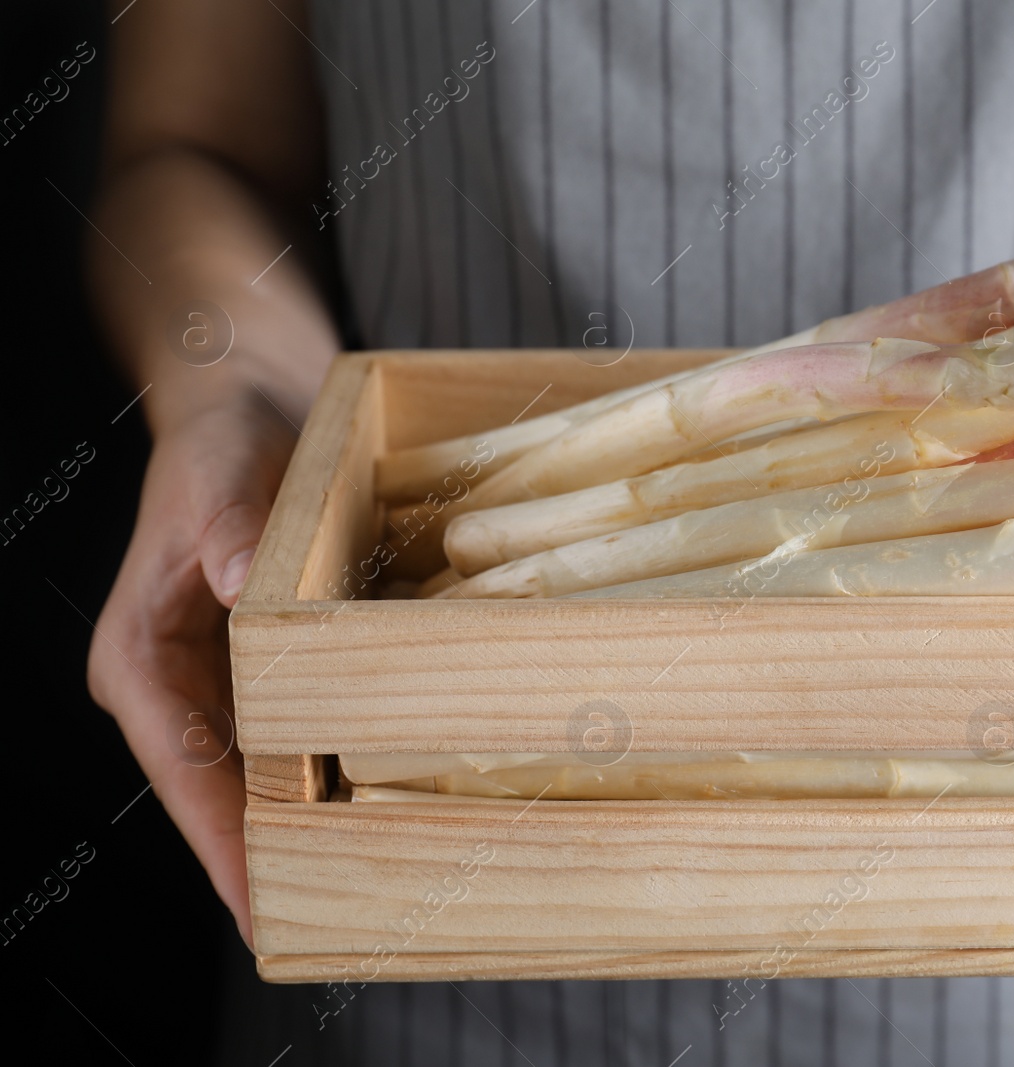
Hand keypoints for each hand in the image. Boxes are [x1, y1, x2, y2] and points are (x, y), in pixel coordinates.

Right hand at [87, 389, 299, 947]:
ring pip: (253, 772)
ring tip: (347, 888)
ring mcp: (220, 679)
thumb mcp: (220, 469)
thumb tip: (236, 586)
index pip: (180, 766)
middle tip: (321, 919)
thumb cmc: (223, 438)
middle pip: (216, 789)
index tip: (256, 903)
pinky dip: (318, 772)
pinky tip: (360, 806)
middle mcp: (175, 681)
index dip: (219, 838)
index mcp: (140, 653)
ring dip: (292, 826)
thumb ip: (225, 524)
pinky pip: (290, 733)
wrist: (252, 408)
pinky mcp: (263, 665)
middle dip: (260, 856)